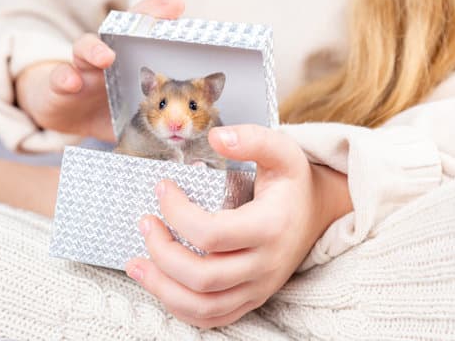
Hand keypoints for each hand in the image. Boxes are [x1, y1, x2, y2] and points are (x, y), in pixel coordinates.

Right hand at [15, 0, 184, 141]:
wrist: (70, 118)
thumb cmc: (110, 108)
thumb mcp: (140, 108)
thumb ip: (165, 106)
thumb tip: (200, 110)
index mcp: (128, 60)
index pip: (143, 32)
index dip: (157, 16)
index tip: (176, 7)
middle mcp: (106, 57)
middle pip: (117, 31)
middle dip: (133, 23)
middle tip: (148, 24)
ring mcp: (82, 69)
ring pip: (85, 48)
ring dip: (95, 49)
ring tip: (105, 57)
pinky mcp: (60, 87)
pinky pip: (60, 79)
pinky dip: (65, 79)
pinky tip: (72, 84)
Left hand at [126, 125, 351, 327]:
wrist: (318, 212)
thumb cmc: (294, 182)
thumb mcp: (282, 151)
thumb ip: (252, 139)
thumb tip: (216, 137)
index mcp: (270, 227)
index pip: (212, 234)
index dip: (177, 213)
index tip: (163, 188)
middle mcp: (265, 265)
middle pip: (202, 276)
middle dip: (162, 251)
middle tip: (145, 223)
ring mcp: (258, 287)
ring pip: (202, 306)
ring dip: (162, 287)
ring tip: (136, 263)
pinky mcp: (251, 298)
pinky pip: (211, 317)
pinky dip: (179, 306)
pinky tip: (160, 283)